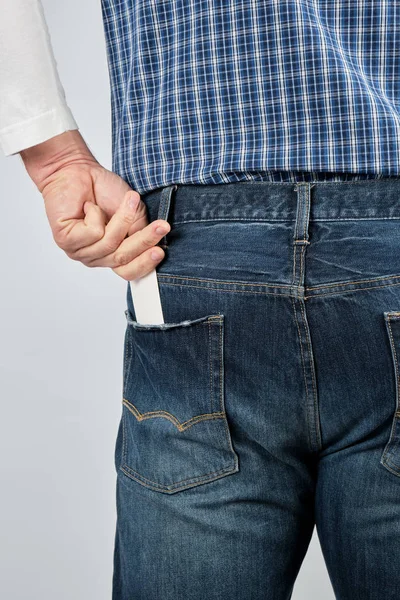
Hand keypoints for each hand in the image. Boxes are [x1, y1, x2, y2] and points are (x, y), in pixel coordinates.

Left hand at [20, 130, 170, 279]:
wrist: (78, 170)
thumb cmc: (104, 190)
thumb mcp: (133, 213)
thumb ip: (140, 233)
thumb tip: (151, 247)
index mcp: (111, 254)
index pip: (129, 272)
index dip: (145, 264)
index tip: (161, 251)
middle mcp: (96, 257)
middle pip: (122, 259)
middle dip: (144, 241)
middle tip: (162, 226)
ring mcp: (80, 251)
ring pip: (109, 244)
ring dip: (122, 219)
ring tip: (129, 199)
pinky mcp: (66, 240)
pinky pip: (92, 234)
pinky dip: (96, 215)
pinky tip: (90, 206)